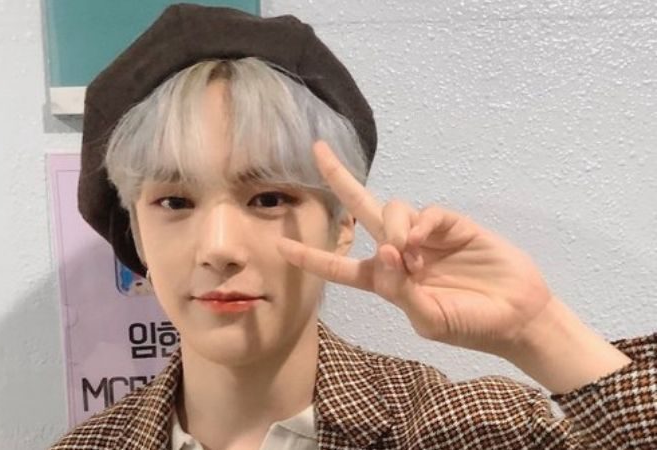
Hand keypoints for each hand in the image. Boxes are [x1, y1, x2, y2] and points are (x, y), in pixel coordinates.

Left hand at [277, 141, 554, 356]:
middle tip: (316, 150)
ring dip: (393, 229)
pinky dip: (420, 224)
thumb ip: (400, 291)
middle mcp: (399, 252)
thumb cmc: (468, 324)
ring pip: (392, 209)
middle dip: (340, 179)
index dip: (311, 258)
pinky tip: (425, 242)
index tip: (280, 246)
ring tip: (412, 257)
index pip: (340, 268)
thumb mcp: (428, 320)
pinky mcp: (451, 224)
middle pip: (361, 210)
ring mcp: (424, 235)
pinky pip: (426, 212)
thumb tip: (383, 251)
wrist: (517, 316)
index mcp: (385, 281)